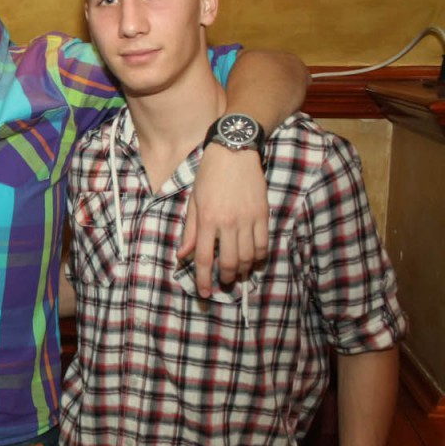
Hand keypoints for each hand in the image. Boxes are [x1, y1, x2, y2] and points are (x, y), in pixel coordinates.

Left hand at [178, 144, 267, 296]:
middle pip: (229, 262)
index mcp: (207, 220)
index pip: (203, 257)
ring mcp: (248, 219)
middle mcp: (228, 222)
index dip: (203, 278)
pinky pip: (263, 244)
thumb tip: (182, 255)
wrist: (234, 153)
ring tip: (238, 274)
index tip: (204, 292)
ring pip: (248, 256)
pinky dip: (259, 257)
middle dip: (226, 278)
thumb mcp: (193, 201)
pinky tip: (253, 260)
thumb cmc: (208, 176)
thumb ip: (190, 230)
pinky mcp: (263, 215)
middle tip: (223, 283)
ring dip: (243, 270)